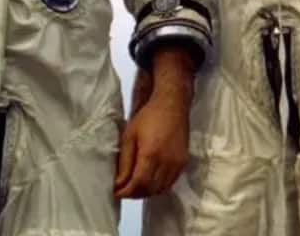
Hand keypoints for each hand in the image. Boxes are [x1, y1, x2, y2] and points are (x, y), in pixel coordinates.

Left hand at [114, 47, 194, 198]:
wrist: (173, 105)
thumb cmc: (148, 117)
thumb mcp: (129, 136)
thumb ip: (125, 162)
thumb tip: (118, 183)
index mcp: (151, 155)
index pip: (138, 184)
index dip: (125, 192)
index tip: (115, 192)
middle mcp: (166, 163)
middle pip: (149, 190)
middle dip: (134, 194)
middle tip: (123, 189)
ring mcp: (177, 164)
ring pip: (160, 189)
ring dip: (146, 192)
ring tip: (135, 186)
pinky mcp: (183, 162)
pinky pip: (170, 183)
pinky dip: (158, 186)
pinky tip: (150, 180)